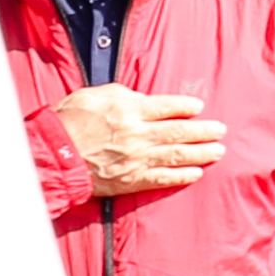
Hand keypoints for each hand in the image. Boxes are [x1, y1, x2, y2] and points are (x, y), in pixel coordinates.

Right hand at [59, 86, 220, 195]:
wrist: (53, 155)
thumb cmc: (71, 120)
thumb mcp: (96, 95)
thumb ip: (125, 95)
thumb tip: (145, 99)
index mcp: (129, 110)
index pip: (168, 106)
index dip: (187, 106)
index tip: (199, 106)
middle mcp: (137, 134)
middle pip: (180, 131)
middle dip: (204, 131)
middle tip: (221, 130)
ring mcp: (136, 159)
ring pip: (176, 155)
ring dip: (201, 153)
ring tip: (218, 151)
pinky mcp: (131, 180)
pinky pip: (162, 179)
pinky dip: (182, 177)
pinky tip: (197, 174)